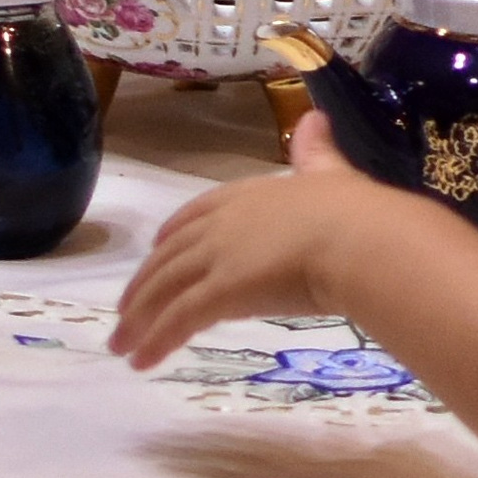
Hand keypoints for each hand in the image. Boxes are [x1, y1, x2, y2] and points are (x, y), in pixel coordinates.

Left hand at [111, 111, 376, 367]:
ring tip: (120, 346)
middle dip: (144, 284)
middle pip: (170, 255)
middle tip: (126, 310)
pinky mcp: (219, 292)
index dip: (174, 231)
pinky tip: (142, 361)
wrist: (357, 239)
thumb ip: (317, 152)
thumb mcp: (331, 174)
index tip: (157, 245)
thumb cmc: (354, 212)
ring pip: (164, 288)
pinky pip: (177, 320)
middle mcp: (224, 224)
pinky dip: (155, 340)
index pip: (198, 212)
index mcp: (249, 195)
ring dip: (138, 319)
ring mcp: (217, 256)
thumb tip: (315, 116)